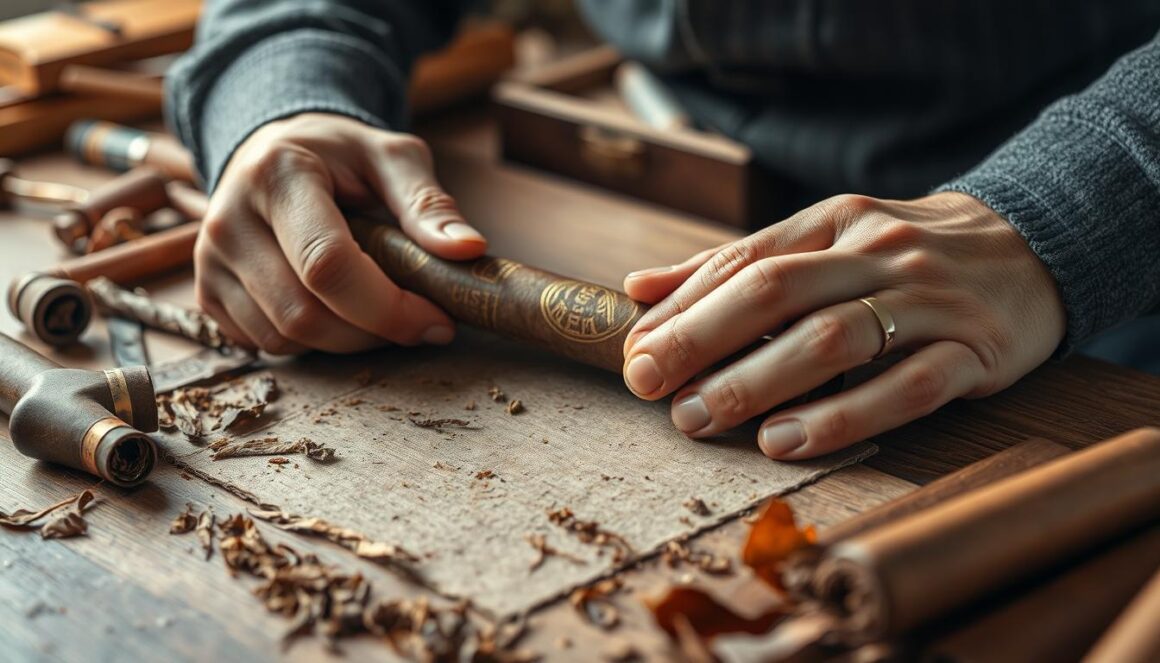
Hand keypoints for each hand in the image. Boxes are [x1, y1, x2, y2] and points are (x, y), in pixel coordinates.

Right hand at [195, 113, 486, 353]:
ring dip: (346, 341)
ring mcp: (208, 261)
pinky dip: (310, 343)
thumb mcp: (391, 158)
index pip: (327, 265)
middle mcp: (228, 220)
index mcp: (277, 175)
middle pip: (305, 314)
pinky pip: (264, 346)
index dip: (388, 308)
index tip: (437, 320)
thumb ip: (429, 203)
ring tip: (376, 308)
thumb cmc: (339, 156)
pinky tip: (334, 309)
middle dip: (373, 332)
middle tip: (417, 320)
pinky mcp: (205, 294)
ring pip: (285, 339)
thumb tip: (469, 250)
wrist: (271, 151)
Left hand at [620, 193, 1065, 458]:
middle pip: (776, 291)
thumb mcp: (825, 240)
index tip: (633, 352)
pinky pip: (904, 387)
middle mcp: (876, 251)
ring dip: (757, 381)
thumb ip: (735, 264)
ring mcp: (927, 301)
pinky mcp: (973, 351)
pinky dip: (842, 416)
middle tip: (647, 385)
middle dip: (702, 339)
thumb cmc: (904, 254)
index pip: (744, 261)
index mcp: (833, 221)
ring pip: (833, 338)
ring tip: (699, 418)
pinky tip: (785, 441)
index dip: (683, 308)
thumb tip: (639, 289)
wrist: (1036, 244)